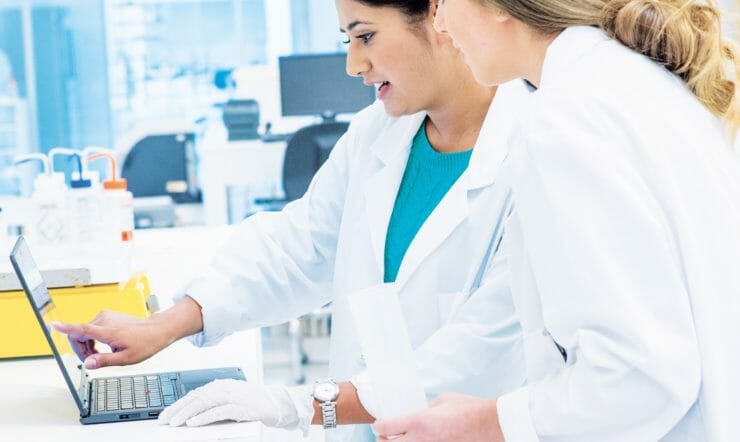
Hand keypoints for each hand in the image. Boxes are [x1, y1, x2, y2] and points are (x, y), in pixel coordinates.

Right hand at [51, 310, 170, 368]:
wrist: (156, 330)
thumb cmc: (144, 343)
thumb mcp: (126, 358)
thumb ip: (105, 361)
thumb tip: (88, 364)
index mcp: (108, 331)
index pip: (82, 329)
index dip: (66, 328)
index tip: (53, 325)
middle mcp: (104, 320)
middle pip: (78, 335)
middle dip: (81, 350)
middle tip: (94, 361)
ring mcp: (106, 316)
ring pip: (84, 332)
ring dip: (87, 345)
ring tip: (102, 354)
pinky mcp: (107, 316)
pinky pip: (91, 328)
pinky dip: (93, 339)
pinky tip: (104, 345)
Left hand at [158, 379, 314, 434]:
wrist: (278, 404)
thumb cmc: (254, 404)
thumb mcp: (231, 401)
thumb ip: (213, 404)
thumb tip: (190, 416)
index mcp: (221, 385)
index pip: (194, 394)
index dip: (178, 405)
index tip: (164, 415)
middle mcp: (225, 387)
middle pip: (195, 398)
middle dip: (177, 410)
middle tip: (164, 420)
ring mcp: (233, 396)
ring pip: (204, 403)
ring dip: (186, 413)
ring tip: (174, 423)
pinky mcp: (241, 407)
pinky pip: (218, 412)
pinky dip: (203, 417)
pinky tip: (192, 423)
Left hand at [373, 393, 503, 441]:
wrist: (490, 426)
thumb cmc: (469, 410)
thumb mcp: (441, 400)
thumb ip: (424, 408)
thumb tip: (416, 413)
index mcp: (418, 421)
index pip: (384, 428)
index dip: (379, 426)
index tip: (380, 425)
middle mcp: (420, 440)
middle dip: (384, 440)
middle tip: (386, 436)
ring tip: (402, 440)